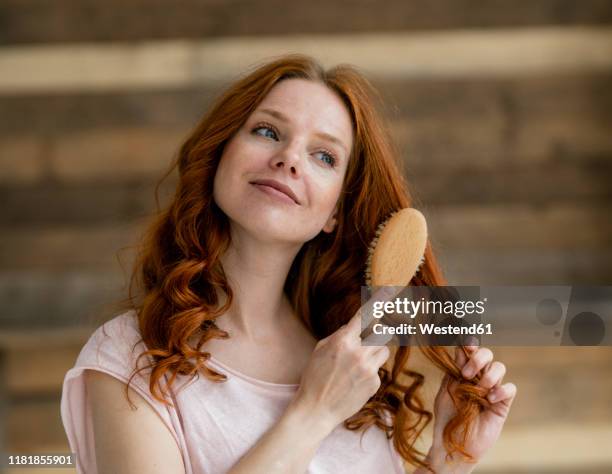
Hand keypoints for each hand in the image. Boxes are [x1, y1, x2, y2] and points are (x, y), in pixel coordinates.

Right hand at [287, 288, 393, 432]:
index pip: (365, 316)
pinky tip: (354, 381)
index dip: (379, 302)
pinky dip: (369, 371)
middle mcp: (358, 353)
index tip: (390, 290)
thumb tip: (355, 327)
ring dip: (375, 352)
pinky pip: (378, 369)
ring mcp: (368, 369)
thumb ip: (341, 336)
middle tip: (368, 339)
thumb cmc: (314, 377)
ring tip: (358, 363)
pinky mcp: (374, 383)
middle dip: (377, 334)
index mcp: (343, 341)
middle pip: (382, 333)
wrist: (316, 409)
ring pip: (384, 350)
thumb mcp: (321, 349)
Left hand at [427, 344, 516, 472]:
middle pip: (487, 354)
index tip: (465, 342)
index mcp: (463, 372)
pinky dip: (501, 390)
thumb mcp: (446, 391)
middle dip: (478, 358)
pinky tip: (489, 400)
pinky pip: (510, 389)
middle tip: (466, 373)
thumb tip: (459, 350)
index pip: (469, 351)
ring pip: (500, 368)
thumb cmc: (447, 418)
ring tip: (478, 390)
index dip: (469, 342)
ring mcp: (491, 390)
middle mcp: (478, 377)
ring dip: (489, 375)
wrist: (453, 444)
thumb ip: (452, 372)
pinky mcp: (502, 404)